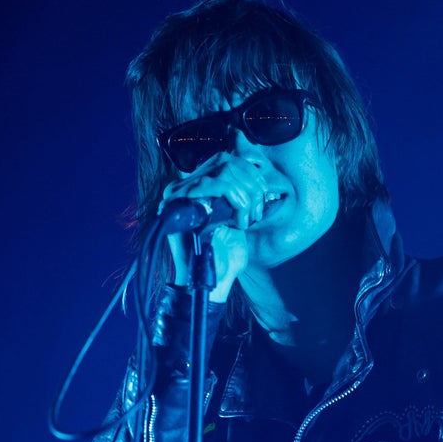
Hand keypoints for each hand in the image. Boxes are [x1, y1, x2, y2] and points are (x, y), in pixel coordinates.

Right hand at [160, 154, 267, 301]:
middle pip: (225, 161)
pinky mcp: (179, 205)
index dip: (250, 172)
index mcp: (197, 188)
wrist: (214, 282)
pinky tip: (239, 221)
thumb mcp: (239, 217)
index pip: (225, 159)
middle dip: (251, 184)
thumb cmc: (227, 255)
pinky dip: (235, 199)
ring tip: (248, 218)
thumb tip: (258, 171)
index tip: (263, 194)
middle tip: (257, 211)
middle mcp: (183, 188)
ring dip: (245, 194)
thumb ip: (242, 193)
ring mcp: (178, 195)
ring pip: (222, 170)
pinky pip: (212, 184)